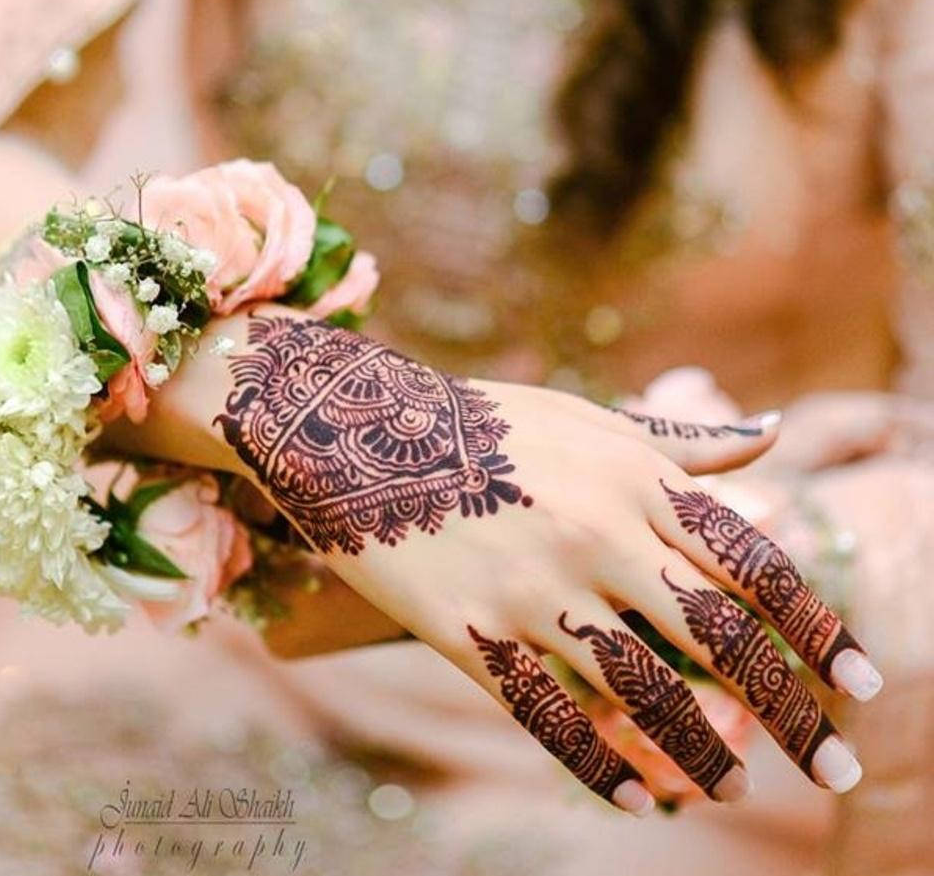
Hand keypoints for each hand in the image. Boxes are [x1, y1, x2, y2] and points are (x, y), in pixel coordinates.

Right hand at [195, 309, 881, 816]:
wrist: (359, 428)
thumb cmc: (489, 422)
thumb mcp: (590, 420)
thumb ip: (681, 440)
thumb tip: (773, 433)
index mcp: (632, 475)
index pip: (751, 563)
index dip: (818, 629)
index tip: (864, 685)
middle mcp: (596, 529)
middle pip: (717, 637)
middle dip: (789, 711)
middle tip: (834, 769)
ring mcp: (532, 585)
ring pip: (644, 692)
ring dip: (703, 752)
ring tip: (738, 787)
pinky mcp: (472, 632)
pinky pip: (552, 718)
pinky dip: (605, 769)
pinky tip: (645, 803)